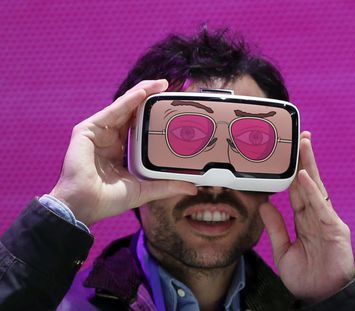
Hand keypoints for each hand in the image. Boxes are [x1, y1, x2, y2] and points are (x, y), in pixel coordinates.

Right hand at [50, 80, 196, 225]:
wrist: (84, 205)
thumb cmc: (108, 199)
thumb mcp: (144, 189)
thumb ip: (167, 186)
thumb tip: (192, 188)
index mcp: (121, 149)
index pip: (139, 125)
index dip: (153, 115)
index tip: (171, 106)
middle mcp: (110, 138)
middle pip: (132, 111)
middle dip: (149, 98)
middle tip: (168, 87)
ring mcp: (99, 132)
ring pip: (122, 106)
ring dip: (141, 93)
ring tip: (159, 84)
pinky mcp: (87, 130)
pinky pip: (111, 112)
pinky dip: (127, 101)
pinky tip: (142, 93)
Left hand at [259, 131, 354, 302]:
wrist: (321, 298)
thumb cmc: (306, 276)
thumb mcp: (283, 250)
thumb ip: (275, 227)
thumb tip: (264, 205)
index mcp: (305, 219)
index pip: (297, 190)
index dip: (291, 172)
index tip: (285, 154)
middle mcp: (316, 216)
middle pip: (308, 182)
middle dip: (303, 160)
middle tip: (298, 136)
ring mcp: (327, 221)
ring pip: (316, 188)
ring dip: (309, 166)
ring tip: (302, 145)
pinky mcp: (335, 230)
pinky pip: (320, 207)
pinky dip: (312, 191)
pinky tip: (304, 177)